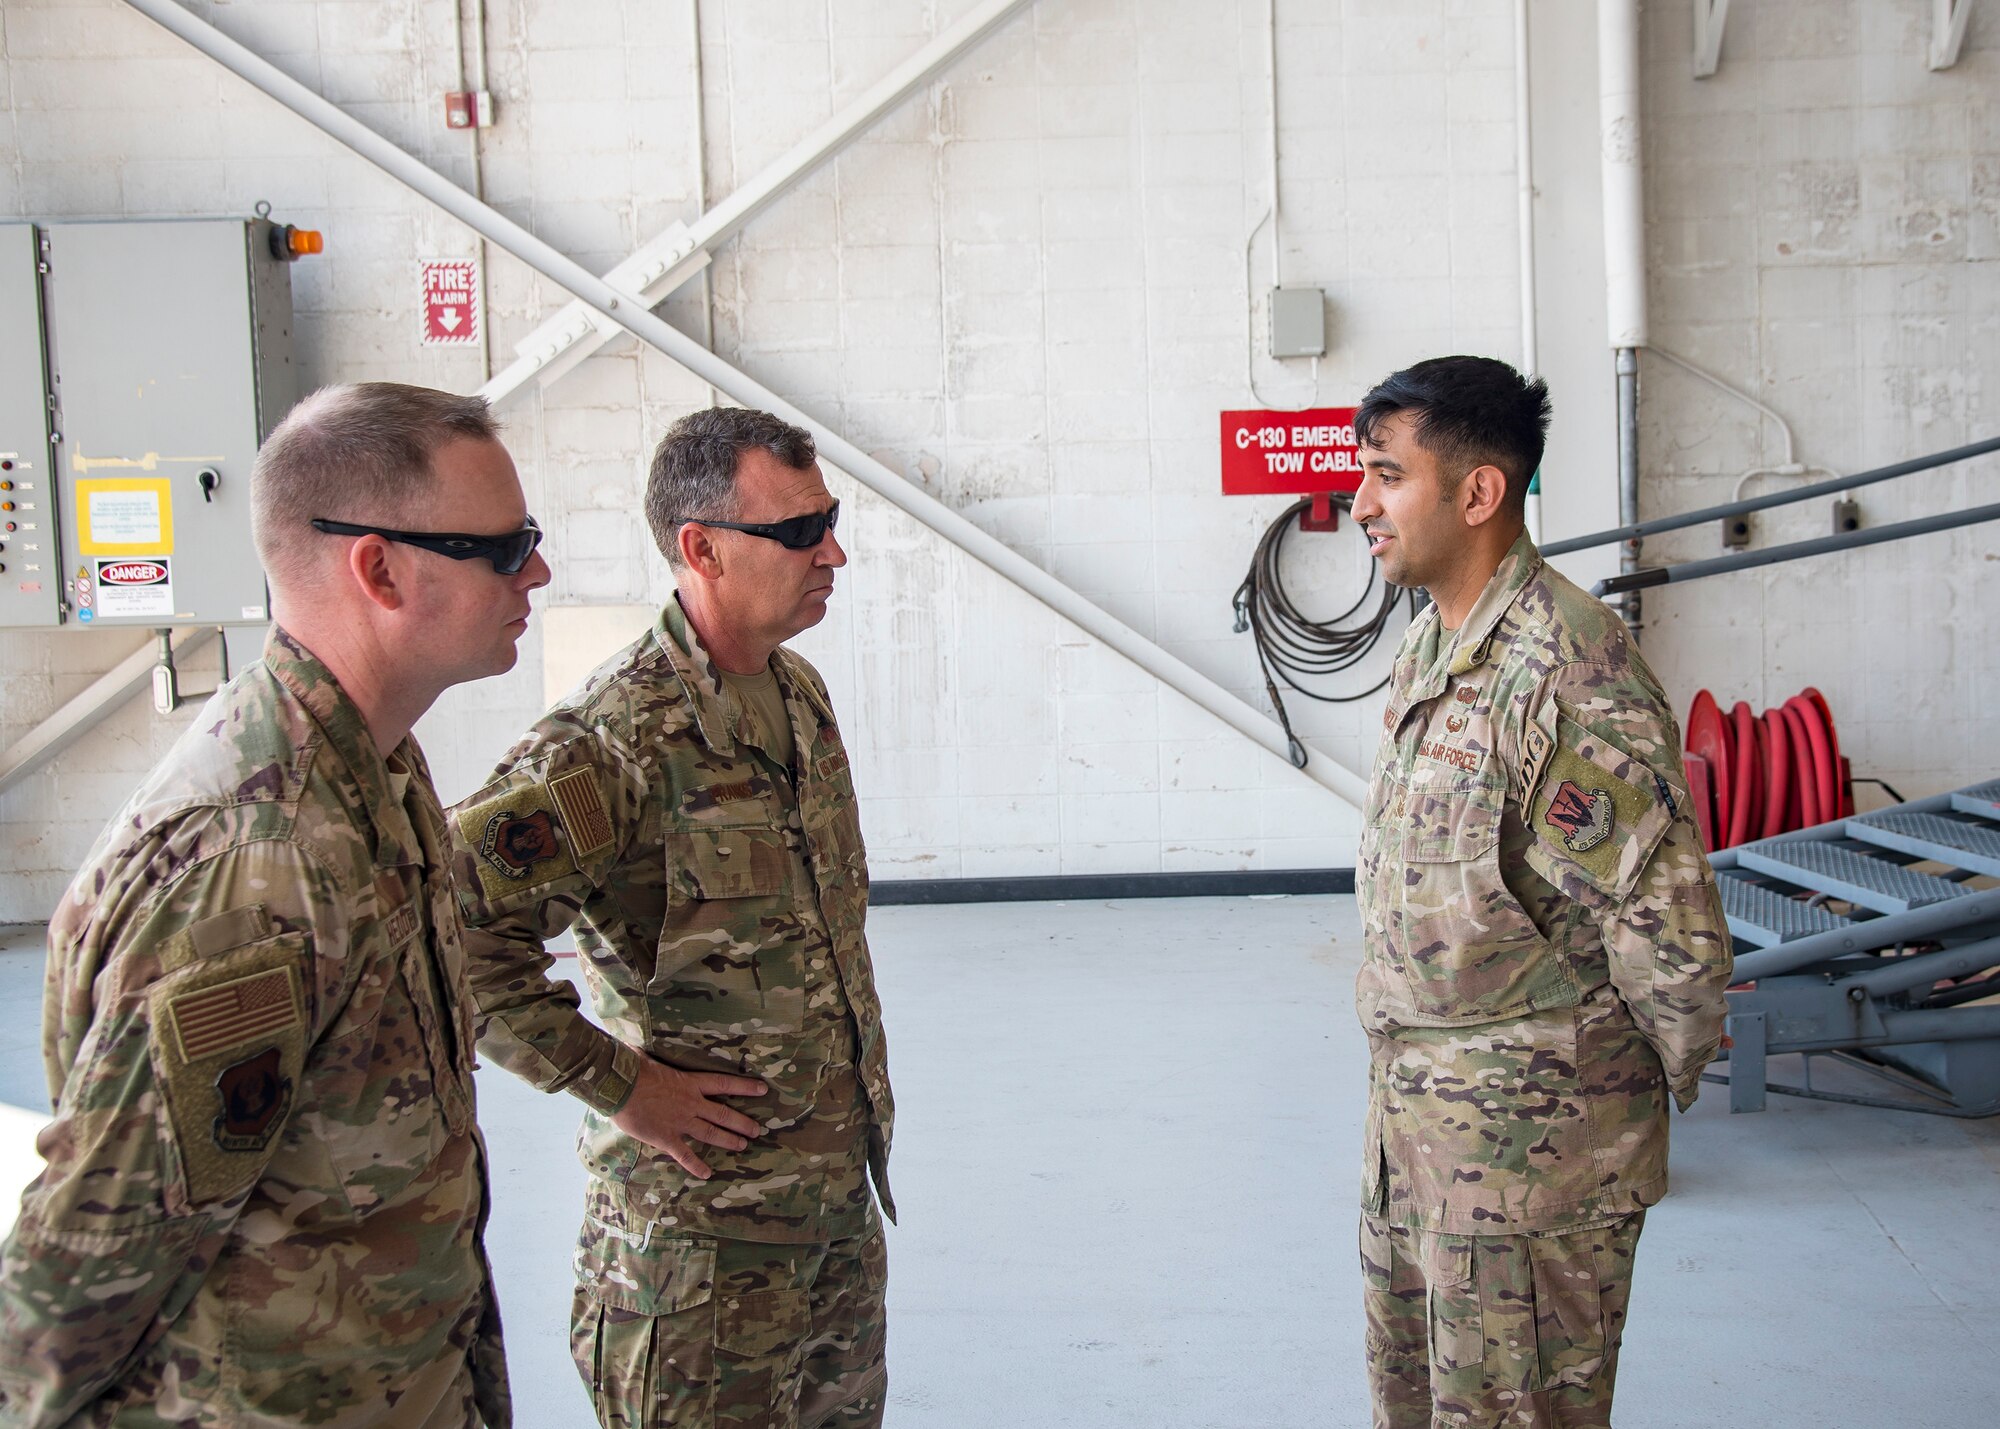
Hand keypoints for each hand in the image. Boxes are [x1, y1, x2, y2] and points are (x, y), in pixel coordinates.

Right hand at [609, 1057, 767, 1179]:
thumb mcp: (653, 1057)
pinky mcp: (666, 1138)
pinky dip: (696, 1165)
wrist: (619, 1086)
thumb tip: (650, 1049)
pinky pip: (685, 1155)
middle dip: (742, 1122)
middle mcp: (691, 1103)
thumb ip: (659, 1058)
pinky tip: (707, 1174)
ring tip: (743, 1146)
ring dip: (728, 1140)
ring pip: (710, 1134)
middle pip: (723, 1114)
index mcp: (689, 1082)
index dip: (744, 1087)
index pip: (724, 1083)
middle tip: (757, 1130)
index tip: (763, 1090)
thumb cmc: (633, 1067)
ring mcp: (680, 1122)